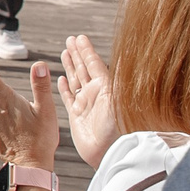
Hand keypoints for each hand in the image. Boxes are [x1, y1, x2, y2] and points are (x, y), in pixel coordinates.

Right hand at [60, 34, 118, 166]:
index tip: (80, 38)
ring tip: (65, 52)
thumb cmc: (121, 127)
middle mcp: (96, 94)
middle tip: (70, 39)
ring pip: (75, 80)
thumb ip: (119, 77)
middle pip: (83, 69)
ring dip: (69, 66)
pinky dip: (64, 88)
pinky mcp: (77, 116)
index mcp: (106, 88)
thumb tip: (129, 55)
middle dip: (77, 54)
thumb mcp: (121, 98)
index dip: (86, 51)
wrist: (112, 153)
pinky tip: (60, 79)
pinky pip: (68, 98)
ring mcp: (86, 105)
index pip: (94, 64)